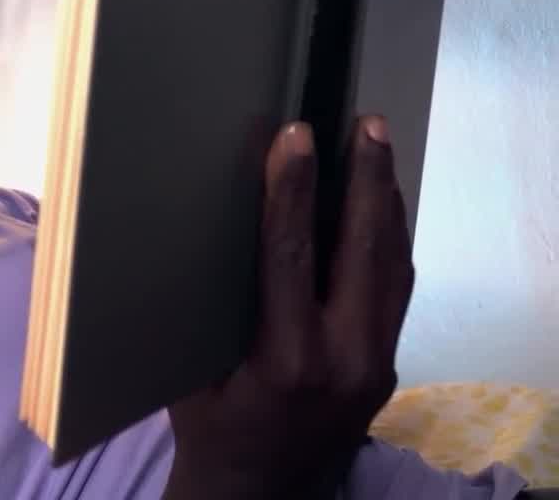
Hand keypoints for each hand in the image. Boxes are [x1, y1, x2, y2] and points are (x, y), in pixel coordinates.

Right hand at [163, 117, 414, 499]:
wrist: (257, 494)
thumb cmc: (208, 428)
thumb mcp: (192, 367)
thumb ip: (213, 305)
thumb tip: (214, 226)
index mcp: (284, 360)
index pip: (291, 255)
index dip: (291, 188)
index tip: (294, 137)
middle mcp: (343, 359)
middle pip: (364, 249)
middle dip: (367, 179)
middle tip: (365, 124)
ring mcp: (374, 364)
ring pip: (392, 266)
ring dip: (386, 202)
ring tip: (377, 149)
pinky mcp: (384, 365)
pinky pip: (394, 290)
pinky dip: (388, 241)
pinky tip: (380, 209)